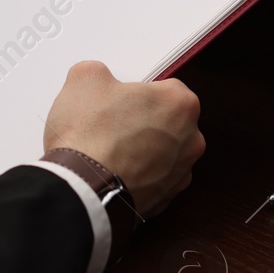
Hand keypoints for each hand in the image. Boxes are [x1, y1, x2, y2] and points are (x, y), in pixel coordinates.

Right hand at [42, 61, 204, 217]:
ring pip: (161, 153)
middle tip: (111, 123)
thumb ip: (99, 72)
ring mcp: (180, 174)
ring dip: (140, 151)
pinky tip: (111, 173)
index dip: (138, 91)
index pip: (165, 87)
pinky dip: (135, 177)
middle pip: (167, 122)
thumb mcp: (84, 79)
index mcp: (180, 104)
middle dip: (143, 122)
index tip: (119, 98)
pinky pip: (151, 181)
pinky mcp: (164, 200)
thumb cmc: (90, 137)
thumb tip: (96, 79)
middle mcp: (190, 140)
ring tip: (107, 151)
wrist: (82, 191)